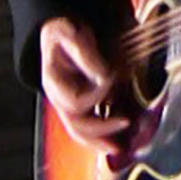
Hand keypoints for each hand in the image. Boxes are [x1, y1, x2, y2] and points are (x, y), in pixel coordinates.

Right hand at [39, 17, 128, 152]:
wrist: (57, 34)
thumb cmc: (64, 32)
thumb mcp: (70, 34)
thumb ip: (86, 54)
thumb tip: (104, 76)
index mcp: (53, 82)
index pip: (75, 100)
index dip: (98, 94)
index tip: (114, 79)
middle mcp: (58, 98)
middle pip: (76, 124)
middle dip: (101, 128)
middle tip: (126, 122)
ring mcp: (67, 105)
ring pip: (79, 132)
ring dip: (100, 141)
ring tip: (121, 146)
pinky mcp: (78, 106)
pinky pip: (86, 128)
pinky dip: (101, 137)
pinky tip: (117, 142)